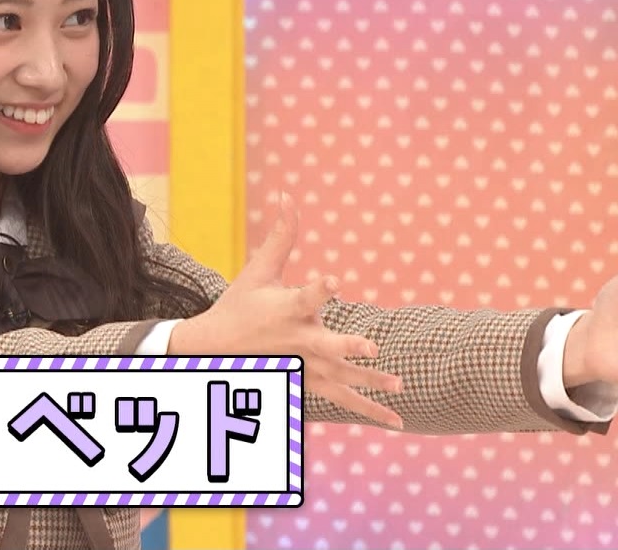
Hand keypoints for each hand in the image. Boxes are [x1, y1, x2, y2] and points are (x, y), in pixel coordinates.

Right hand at [169, 193, 405, 427]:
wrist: (217, 350)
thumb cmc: (241, 304)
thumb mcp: (259, 269)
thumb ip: (283, 236)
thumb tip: (288, 195)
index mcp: (287, 308)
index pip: (307, 295)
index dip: (321, 287)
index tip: (335, 281)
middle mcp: (298, 339)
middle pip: (326, 345)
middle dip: (348, 345)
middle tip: (372, 347)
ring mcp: (304, 366)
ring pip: (341, 378)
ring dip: (370, 384)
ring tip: (400, 385)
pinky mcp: (309, 384)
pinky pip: (342, 400)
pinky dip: (368, 412)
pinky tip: (396, 422)